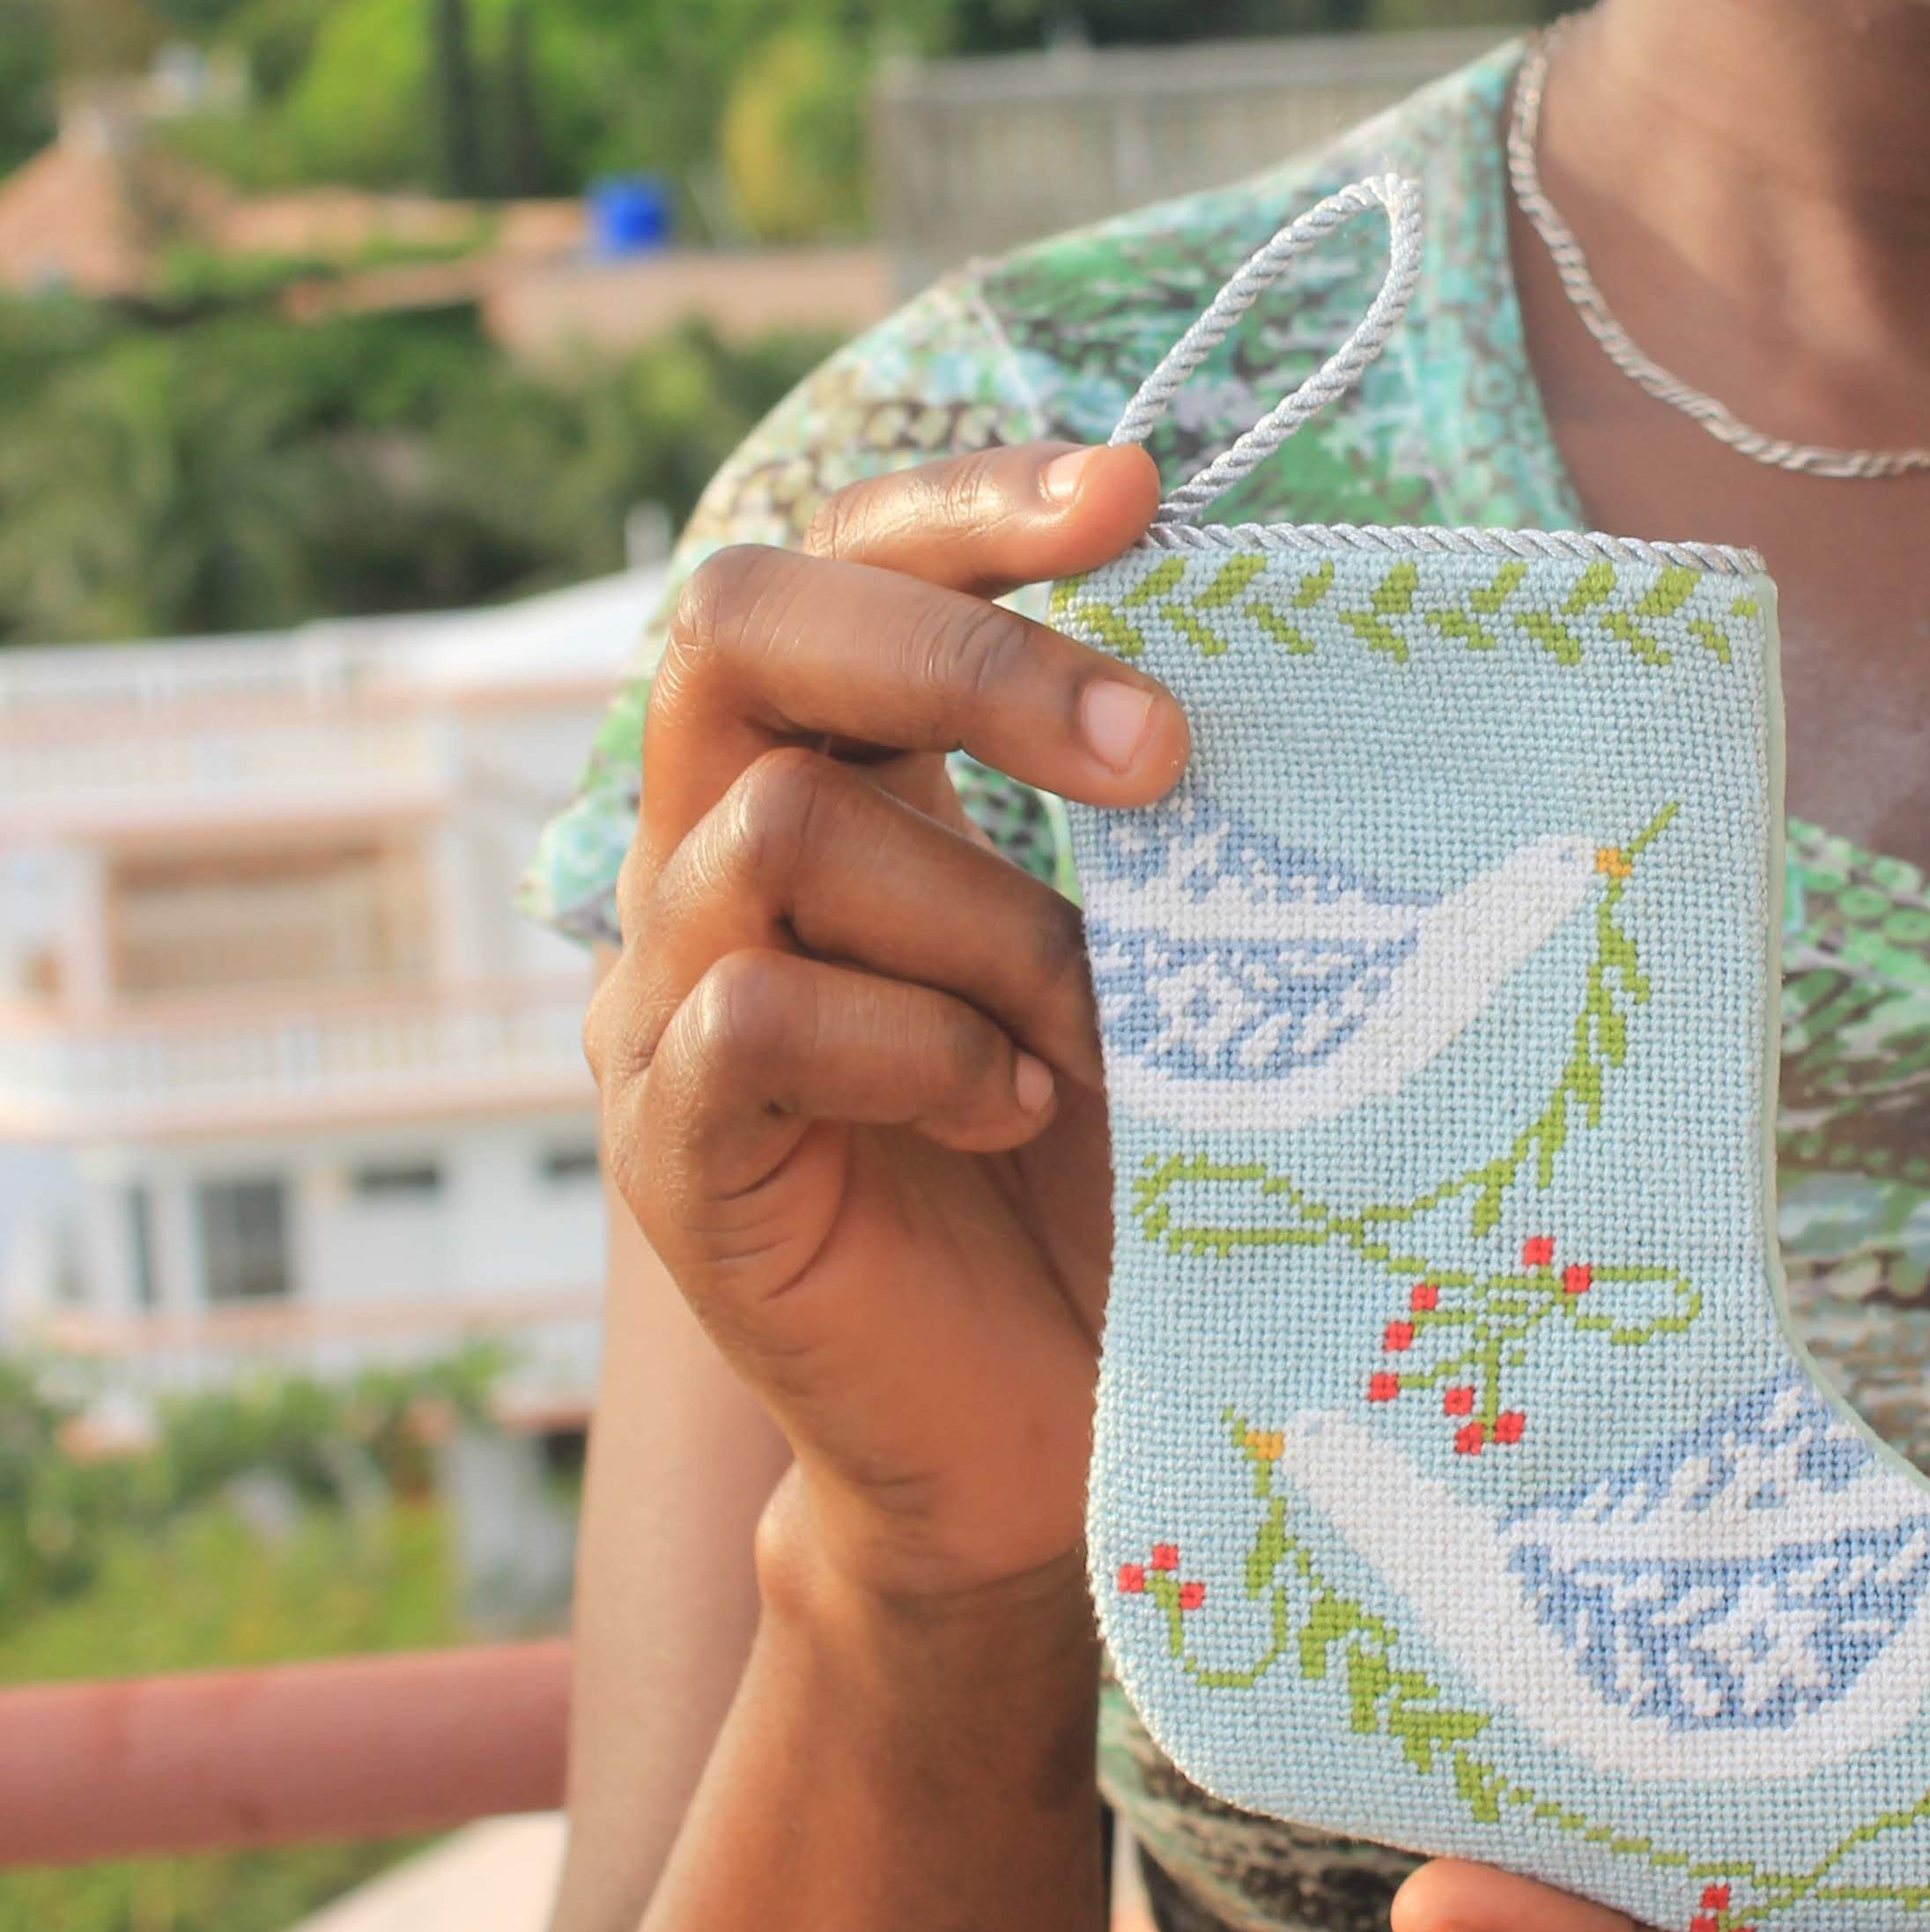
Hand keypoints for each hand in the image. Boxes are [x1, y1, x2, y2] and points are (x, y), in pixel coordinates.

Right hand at [587, 442, 1186, 1598]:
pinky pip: (758, 1011)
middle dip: (967, 655)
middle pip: (742, 620)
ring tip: (1092, 1035)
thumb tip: (1265, 642)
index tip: (1138, 489)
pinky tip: (1006, 1110)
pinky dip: (919, 1045)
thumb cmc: (1117, 1172)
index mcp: (835, 772)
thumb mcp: (1152, 953)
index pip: (843, 555)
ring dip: (986, 919)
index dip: (967, 503)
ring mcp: (663, 999)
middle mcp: (712, 854)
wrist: (1051, 1442)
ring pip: (782, 830)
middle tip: (1161, 754)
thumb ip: (1149, 810)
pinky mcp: (668, 1145)